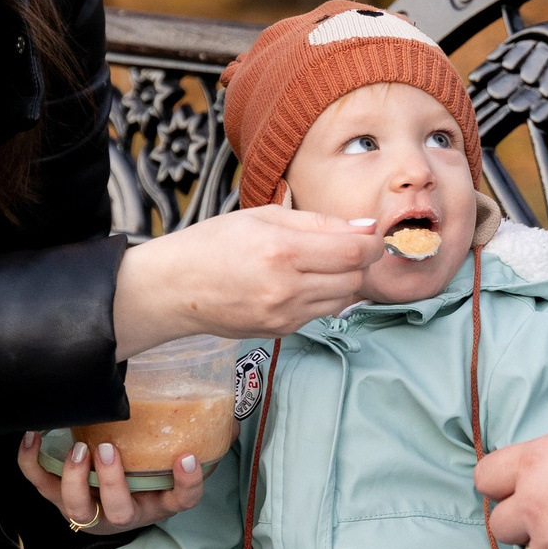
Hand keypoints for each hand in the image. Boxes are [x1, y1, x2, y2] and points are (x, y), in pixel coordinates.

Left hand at [19, 430, 206, 533]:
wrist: (106, 496)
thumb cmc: (144, 475)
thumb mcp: (170, 467)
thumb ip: (195, 445)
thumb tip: (230, 419)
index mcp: (155, 505)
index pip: (179, 500)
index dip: (186, 483)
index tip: (187, 457)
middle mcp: (121, 514)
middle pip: (120, 512)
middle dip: (113, 482)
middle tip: (109, 450)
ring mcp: (87, 509)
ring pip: (76, 507)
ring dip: (74, 479)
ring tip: (78, 450)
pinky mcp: (56, 497)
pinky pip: (39, 483)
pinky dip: (31, 461)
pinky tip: (32, 436)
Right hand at [112, 207, 384, 358]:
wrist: (173, 289)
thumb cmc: (214, 243)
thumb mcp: (263, 216)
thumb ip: (318, 222)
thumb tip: (364, 229)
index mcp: (283, 252)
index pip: (355, 252)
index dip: (373, 242)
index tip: (370, 235)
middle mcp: (287, 289)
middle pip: (355, 279)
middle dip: (359, 261)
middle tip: (343, 246)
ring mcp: (285, 316)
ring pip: (343, 299)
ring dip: (343, 280)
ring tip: (317, 263)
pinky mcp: (281, 332)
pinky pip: (321, 313)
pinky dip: (322, 296)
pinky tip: (299, 282)